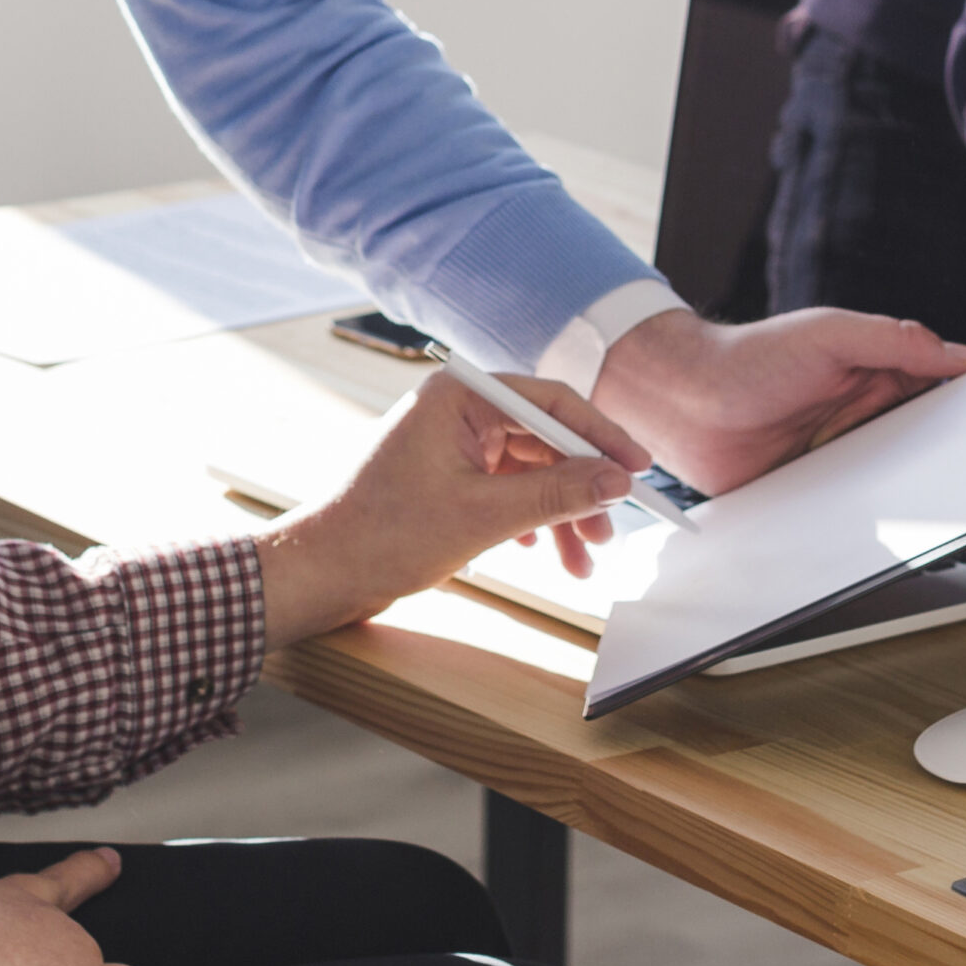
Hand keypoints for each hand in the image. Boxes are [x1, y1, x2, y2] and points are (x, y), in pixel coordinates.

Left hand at [255, 367, 645, 647]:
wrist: (326, 569)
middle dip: (582, 487)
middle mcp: (456, 410)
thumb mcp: (483, 516)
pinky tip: (539, 551)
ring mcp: (452, 442)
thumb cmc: (384, 534)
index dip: (602, 435)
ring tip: (580, 560)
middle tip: (608, 533)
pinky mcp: (449, 473)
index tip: (640, 469)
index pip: (551, 401)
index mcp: (458, 396)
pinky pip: (508, 487)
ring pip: (530, 468)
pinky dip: (531, 518)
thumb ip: (555, 494)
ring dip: (560, 512)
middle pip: (545, 438)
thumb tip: (615, 478)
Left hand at [591, 307, 965, 496]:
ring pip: (896, 483)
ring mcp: (842, 457)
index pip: (939, 392)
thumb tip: (959, 353)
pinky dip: (868, 522)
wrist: (680, 401)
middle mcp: (863, 418)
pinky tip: (884, 530)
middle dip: (955, 461)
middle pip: (927, 445)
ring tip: (944, 513)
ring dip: (913, 495)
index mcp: (874, 377)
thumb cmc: (745, 357)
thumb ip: (891, 340)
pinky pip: (854, 513)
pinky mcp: (816, 493)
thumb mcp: (825, 335)